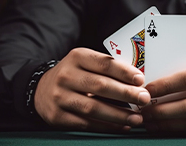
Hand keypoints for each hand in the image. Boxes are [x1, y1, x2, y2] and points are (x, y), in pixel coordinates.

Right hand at [34, 47, 150, 131]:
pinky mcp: (58, 116)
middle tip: (144, 99)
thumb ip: (108, 69)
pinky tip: (122, 126)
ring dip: (119, 115)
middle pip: (100, 86)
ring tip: (137, 118)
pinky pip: (86, 123)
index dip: (124, 72)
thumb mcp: (86, 63)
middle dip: (126, 94)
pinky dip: (107, 127)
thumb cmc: (74, 76)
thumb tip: (138, 82)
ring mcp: (60, 97)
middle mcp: (66, 75)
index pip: (104, 63)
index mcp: (76, 57)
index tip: (141, 80)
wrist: (41, 90)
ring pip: (93, 108)